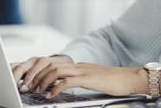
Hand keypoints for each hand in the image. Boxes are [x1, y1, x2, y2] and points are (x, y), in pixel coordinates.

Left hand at [11, 57, 148, 98]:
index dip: (41, 72)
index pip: (55, 64)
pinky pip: (67, 81)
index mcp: (80, 66)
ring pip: (56, 71)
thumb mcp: (94, 81)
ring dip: (43, 81)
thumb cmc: (116, 82)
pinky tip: (50, 96)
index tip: (32, 82)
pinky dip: (55, 88)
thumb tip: (66, 87)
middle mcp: (79, 65)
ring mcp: (84, 71)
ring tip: (36, 91)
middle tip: (28, 87)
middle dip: (37, 76)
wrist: (132, 78)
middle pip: (51, 65)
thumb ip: (81, 81)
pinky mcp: (88, 78)